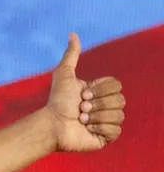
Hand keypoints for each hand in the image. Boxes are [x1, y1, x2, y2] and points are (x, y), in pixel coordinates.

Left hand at [43, 33, 124, 152]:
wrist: (51, 125)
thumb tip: (72, 34)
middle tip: (80, 108)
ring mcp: (107, 121)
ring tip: (81, 120)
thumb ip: (71, 55)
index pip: (117, 85)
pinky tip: (86, 130)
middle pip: (120, 100)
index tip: (82, 94)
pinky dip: (100, 129)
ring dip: (97, 117)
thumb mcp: (63, 74)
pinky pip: (116, 131)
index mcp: (100, 91)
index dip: (100, 90)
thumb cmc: (57, 101)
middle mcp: (105, 105)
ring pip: (119, 115)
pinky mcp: (106, 137)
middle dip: (97, 104)